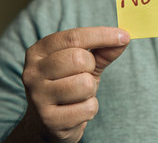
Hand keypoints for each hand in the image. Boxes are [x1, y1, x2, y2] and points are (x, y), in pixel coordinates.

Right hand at [20, 27, 129, 142]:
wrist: (49, 122)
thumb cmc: (68, 84)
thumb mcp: (84, 63)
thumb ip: (103, 50)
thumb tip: (123, 38)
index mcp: (39, 51)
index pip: (74, 37)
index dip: (102, 35)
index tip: (124, 36)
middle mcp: (33, 72)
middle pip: (79, 59)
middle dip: (91, 66)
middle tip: (85, 74)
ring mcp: (38, 97)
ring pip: (85, 84)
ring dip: (91, 90)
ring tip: (79, 94)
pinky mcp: (49, 120)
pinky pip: (87, 108)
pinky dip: (90, 108)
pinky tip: (76, 110)